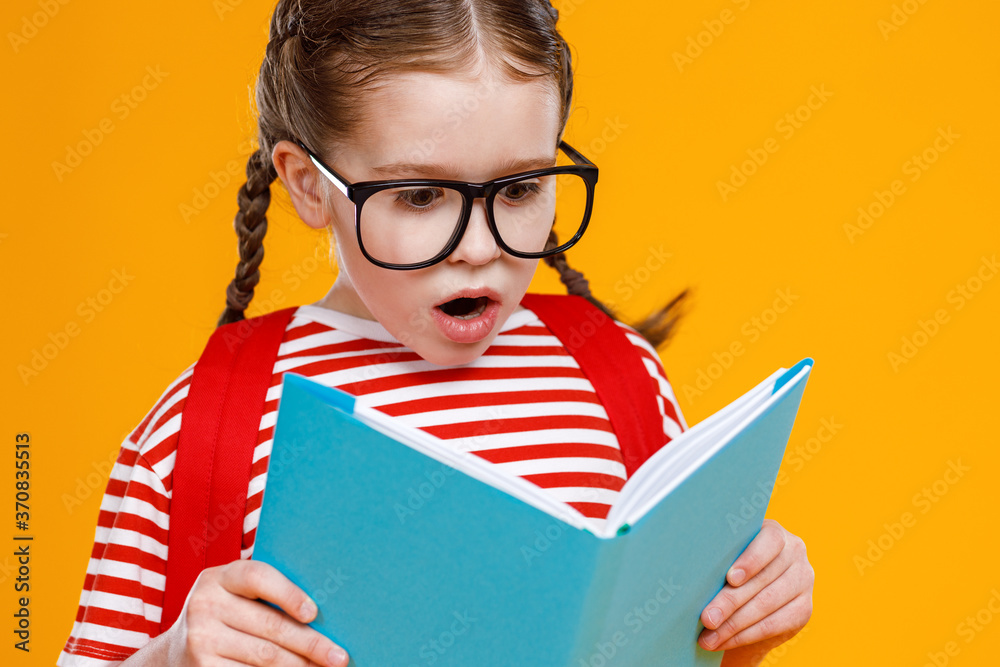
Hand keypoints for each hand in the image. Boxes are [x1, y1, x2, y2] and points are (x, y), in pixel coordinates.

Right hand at [162, 559, 349, 665]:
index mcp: (219, 577)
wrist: (173, 652)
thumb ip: (266, 592)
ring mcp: (201, 640)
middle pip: (270, 625)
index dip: (288, 594)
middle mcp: (205, 605)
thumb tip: (321, 611)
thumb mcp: (234, 594)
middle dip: (311, 644)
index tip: (314, 613)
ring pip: (265, 656)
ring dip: (300, 666)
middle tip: (339, 657)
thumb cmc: (224, 615)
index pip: (258, 577)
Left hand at [698, 519, 812, 656]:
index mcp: (774, 532)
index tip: (730, 578)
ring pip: (766, 605)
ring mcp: (803, 580)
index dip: (750, 561)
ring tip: (708, 637)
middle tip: (706, 618)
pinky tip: (724, 641)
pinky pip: (773, 625)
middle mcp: (794, 552)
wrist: (749, 592)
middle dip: (730, 602)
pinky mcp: (804, 608)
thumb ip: (718, 557)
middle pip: (761, 580)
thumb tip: (692, 575)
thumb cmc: (727, 566)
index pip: (768, 541)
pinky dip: (744, 636)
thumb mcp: (726, 555)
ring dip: (733, 625)